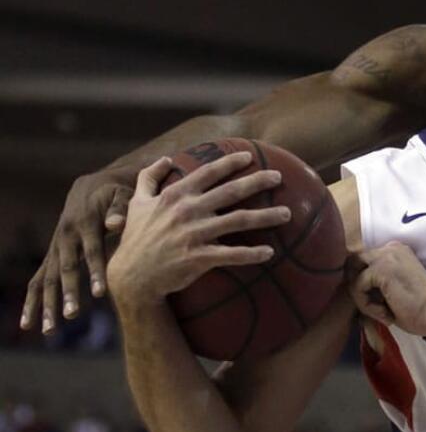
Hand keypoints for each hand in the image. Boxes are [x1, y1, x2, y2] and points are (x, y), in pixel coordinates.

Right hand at [21, 169, 134, 332]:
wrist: (94, 186)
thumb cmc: (115, 193)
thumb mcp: (121, 194)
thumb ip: (121, 209)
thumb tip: (116, 224)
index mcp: (84, 223)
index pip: (91, 251)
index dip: (95, 271)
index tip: (101, 293)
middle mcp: (64, 238)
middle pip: (64, 269)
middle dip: (68, 293)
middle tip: (72, 315)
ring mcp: (55, 248)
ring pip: (46, 279)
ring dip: (46, 304)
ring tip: (48, 331)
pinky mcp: (52, 256)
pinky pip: (38, 282)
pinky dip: (32, 302)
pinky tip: (29, 325)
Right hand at [105, 153, 286, 311]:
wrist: (133, 275)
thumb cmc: (137, 238)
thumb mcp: (136, 203)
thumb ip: (149, 178)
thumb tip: (164, 159)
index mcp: (175, 195)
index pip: (208, 173)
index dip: (230, 162)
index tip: (249, 156)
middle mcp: (187, 210)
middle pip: (231, 191)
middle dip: (257, 181)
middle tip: (278, 176)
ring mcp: (194, 234)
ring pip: (239, 221)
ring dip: (266, 216)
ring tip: (287, 214)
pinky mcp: (199, 257)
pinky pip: (233, 255)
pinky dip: (252, 254)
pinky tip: (270, 252)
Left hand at [348, 244, 425, 336]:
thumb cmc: (422, 309)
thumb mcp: (396, 289)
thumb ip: (378, 282)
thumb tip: (354, 288)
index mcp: (396, 251)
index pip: (364, 261)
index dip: (364, 283)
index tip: (380, 303)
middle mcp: (390, 248)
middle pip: (354, 263)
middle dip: (357, 287)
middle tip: (373, 306)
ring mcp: (385, 256)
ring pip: (354, 277)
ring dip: (363, 299)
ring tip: (384, 313)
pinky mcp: (381, 269)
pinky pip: (357, 287)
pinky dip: (367, 306)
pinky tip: (386, 314)